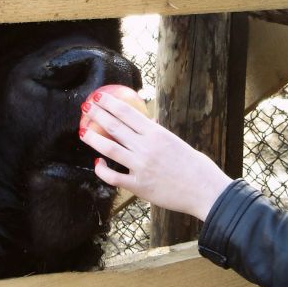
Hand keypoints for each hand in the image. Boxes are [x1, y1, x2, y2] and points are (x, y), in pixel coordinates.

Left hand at [79, 90, 233, 220]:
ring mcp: (141, 167)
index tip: (99, 96)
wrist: (204, 190)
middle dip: (97, 114)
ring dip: (93, 138)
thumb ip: (158, 133)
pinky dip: (102, 170)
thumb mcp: (176, 142)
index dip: (110, 102)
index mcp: (157, 133)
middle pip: (115, 126)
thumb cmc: (195, 166)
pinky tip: (98, 164)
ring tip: (83, 131)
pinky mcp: (139, 186)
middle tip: (86, 107)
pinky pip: (113, 177)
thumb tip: (147, 122)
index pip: (127, 113)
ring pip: (109, 149)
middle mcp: (146, 147)